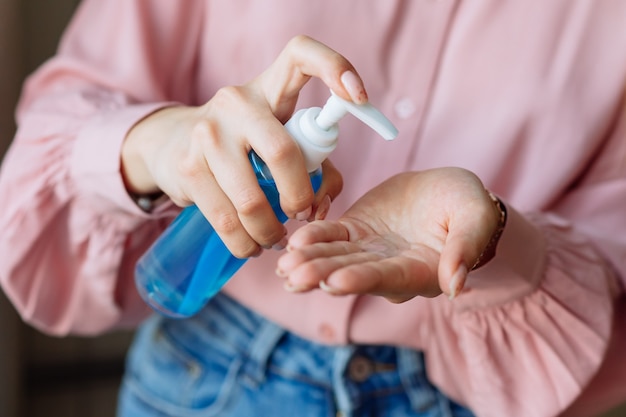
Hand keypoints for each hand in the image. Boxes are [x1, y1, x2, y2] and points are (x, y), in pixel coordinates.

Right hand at [121, 36, 362, 256]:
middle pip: (282, 153)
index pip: (301, 54)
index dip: (335, 67)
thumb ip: (317, 167)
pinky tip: (251, 245)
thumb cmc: (244, 146)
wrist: (171, 145)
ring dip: (270, 231)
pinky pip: (225, 220)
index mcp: (268, 87)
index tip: (360, 98)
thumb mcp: (280, 141)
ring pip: (251, 200)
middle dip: (299, 197)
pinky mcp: (188, 167)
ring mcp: (207, 133)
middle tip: (300, 214)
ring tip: (275, 239)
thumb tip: (321, 206)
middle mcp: (236, 102)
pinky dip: (245, 243)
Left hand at [276, 168, 502, 301]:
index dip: (362, 279)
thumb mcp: (475, 219)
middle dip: (323, 275)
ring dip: (310, 262)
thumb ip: (465, 249)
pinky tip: (293, 241)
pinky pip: (331, 236)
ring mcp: (368, 251)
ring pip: (335, 258)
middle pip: (353, 273)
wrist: (446, 192)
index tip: (336, 281)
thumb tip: (456, 287)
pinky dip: (313, 238)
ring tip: (285, 267)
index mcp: (420, 271)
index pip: (388, 278)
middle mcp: (389, 268)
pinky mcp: (354, 232)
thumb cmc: (468, 207)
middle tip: (295, 277)